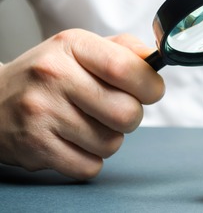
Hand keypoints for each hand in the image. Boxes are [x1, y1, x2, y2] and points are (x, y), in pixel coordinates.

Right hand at [0, 29, 164, 179]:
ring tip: (89, 124)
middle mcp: (54, 76)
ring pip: (111, 143)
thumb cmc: (49, 74)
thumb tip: (155, 61)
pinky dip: (91, 158)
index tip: (151, 90)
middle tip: (116, 110)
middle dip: (131, 116)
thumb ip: (122, 50)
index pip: (125, 68)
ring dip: (110, 138)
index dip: (150, 85)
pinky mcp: (36, 147)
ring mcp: (42, 113)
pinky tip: (75, 141)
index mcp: (72, 46)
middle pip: (126, 112)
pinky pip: (90, 166)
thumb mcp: (80, 49)